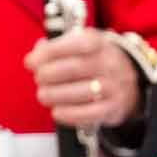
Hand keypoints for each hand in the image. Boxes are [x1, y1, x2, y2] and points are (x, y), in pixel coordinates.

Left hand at [25, 28, 139, 128]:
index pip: (75, 44)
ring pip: (82, 92)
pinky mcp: (113, 108)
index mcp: (97, 42)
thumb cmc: (91, 59)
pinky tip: (57, 112)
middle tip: (38, 79)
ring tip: (43, 95)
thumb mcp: (76, 43)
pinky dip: (70, 114)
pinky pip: (91, 114)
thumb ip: (53, 47)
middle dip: (49, 75)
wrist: (126, 79)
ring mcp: (113, 87)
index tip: (30, 62)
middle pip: (75, 68)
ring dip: (56, 95)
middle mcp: (108, 63)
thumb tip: (34, 57)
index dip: (49, 53)